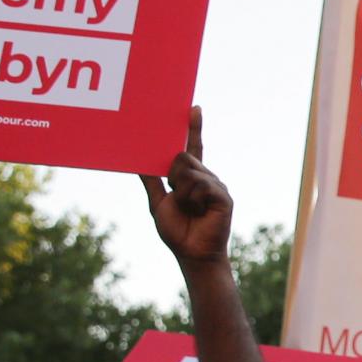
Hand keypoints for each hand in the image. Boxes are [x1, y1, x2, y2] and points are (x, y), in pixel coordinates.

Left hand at [141, 108, 234, 266]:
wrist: (193, 254)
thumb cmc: (177, 232)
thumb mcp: (157, 202)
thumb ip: (151, 181)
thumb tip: (138, 161)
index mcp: (191, 177)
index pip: (193, 147)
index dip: (194, 128)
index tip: (194, 108)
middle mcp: (206, 177)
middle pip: (183, 157)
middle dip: (173, 176)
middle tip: (177, 197)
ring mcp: (216, 185)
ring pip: (189, 171)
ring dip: (181, 192)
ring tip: (190, 209)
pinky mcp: (223, 196)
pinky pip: (200, 185)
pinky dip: (193, 199)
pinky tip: (200, 211)